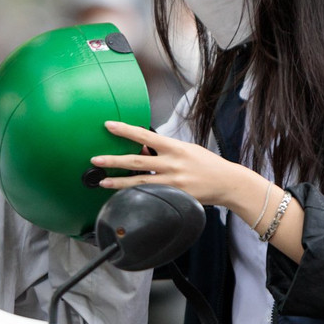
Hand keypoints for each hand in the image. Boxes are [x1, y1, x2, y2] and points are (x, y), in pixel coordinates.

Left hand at [91, 121, 260, 208]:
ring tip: (102, 181)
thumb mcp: (186, 150)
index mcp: (174, 148)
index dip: (125, 130)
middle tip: (95, 159)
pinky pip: (151, 196)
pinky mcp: (175, 197)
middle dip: (113, 160)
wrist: (227, 183)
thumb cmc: (207, 164)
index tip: (108, 126)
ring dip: (118, 182)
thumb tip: (142, 148)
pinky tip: (123, 196)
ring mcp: (173, 182)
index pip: (144, 135)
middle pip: (136, 161)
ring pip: (139, 182)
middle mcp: (172, 164)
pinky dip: (136, 196)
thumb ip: (164, 150)